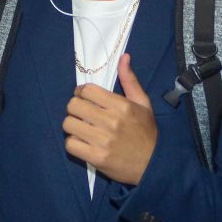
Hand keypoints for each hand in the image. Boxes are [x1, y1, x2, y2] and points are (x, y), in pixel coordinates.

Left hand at [63, 54, 156, 184]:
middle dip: (75, 108)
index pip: (87, 90)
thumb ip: (130, 80)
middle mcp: (110, 121)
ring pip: (69, 124)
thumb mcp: (143, 103)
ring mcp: (102, 140)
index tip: (85, 99)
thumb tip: (124, 57)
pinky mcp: (96, 157)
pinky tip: (83, 143)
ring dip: (73, 126)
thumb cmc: (146, 132)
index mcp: (121, 105)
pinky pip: (70, 144)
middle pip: (73, 106)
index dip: (81, 93)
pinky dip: (73, 143)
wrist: (153, 165)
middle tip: (83, 114)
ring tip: (82, 129)